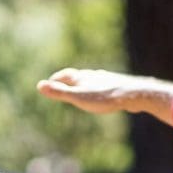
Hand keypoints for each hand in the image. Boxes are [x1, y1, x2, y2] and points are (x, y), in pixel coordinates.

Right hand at [35, 67, 165, 117]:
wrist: (133, 95)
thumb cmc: (105, 97)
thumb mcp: (79, 97)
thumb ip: (60, 92)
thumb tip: (39, 86)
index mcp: (83, 77)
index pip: (65, 75)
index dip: (56, 79)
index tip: (49, 84)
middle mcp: (94, 75)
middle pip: (78, 76)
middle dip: (68, 81)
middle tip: (62, 86)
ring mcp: (106, 80)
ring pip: (91, 80)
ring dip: (84, 84)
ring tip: (81, 91)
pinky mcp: (117, 86)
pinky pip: (104, 86)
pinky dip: (97, 90)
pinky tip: (103, 96)